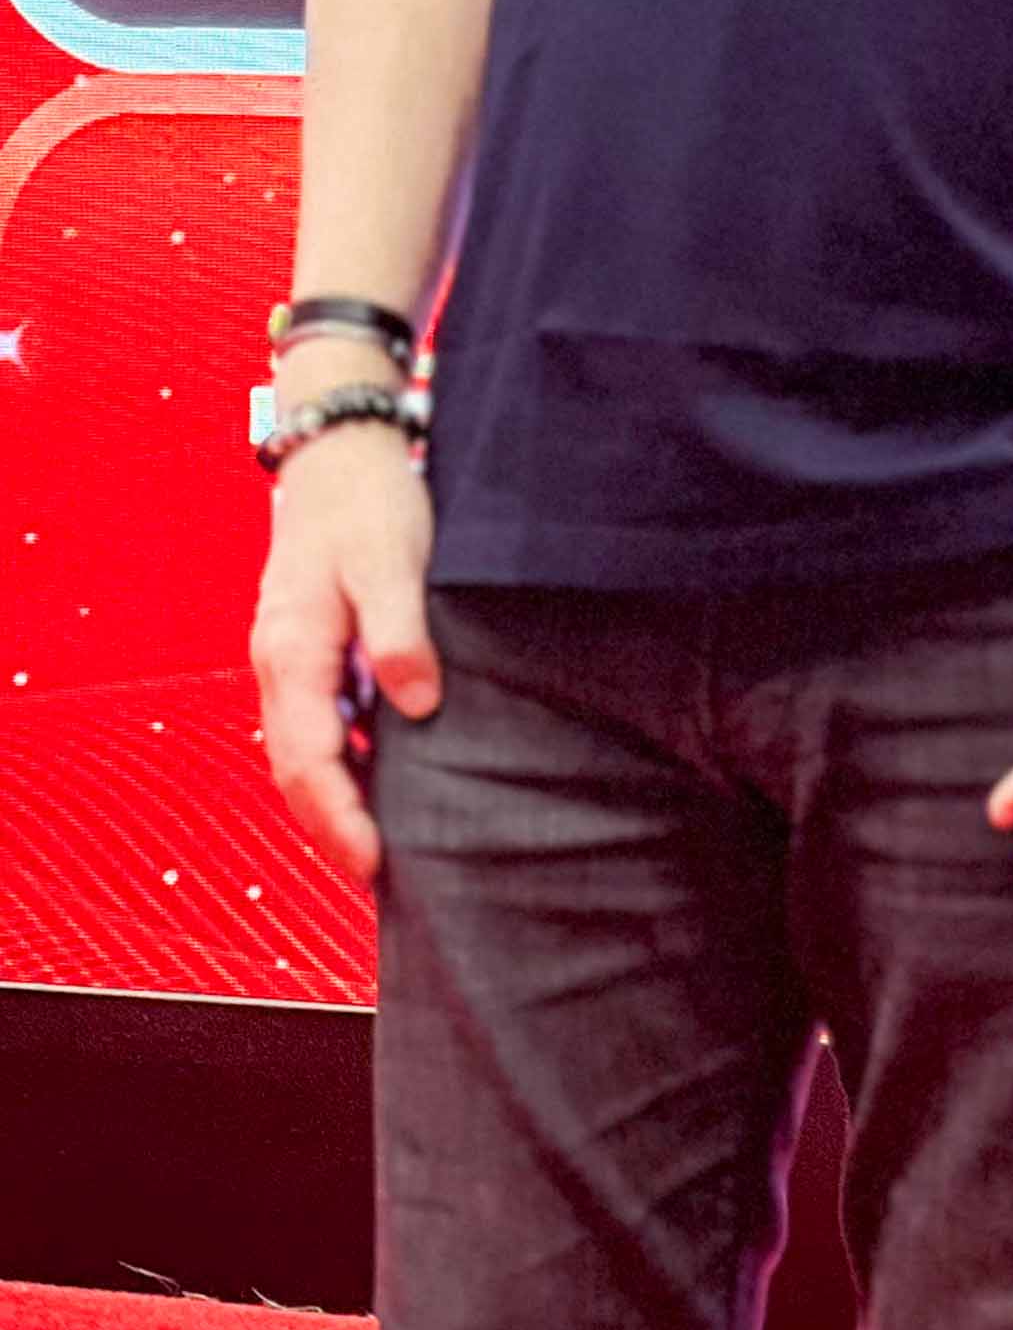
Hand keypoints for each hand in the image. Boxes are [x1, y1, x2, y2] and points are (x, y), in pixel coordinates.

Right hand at [248, 408, 439, 881]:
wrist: (338, 451)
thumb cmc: (368, 501)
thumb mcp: (391, 560)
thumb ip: (400, 632)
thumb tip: (416, 704)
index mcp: (294, 651)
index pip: (308, 758)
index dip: (339, 816)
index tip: (372, 861)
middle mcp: (280, 664)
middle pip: (296, 768)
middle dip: (331, 827)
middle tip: (378, 878)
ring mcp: (289, 658)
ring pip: (301, 750)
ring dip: (333, 800)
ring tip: (379, 848)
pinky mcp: (308, 648)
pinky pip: (315, 723)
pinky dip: (339, 762)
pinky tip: (379, 778)